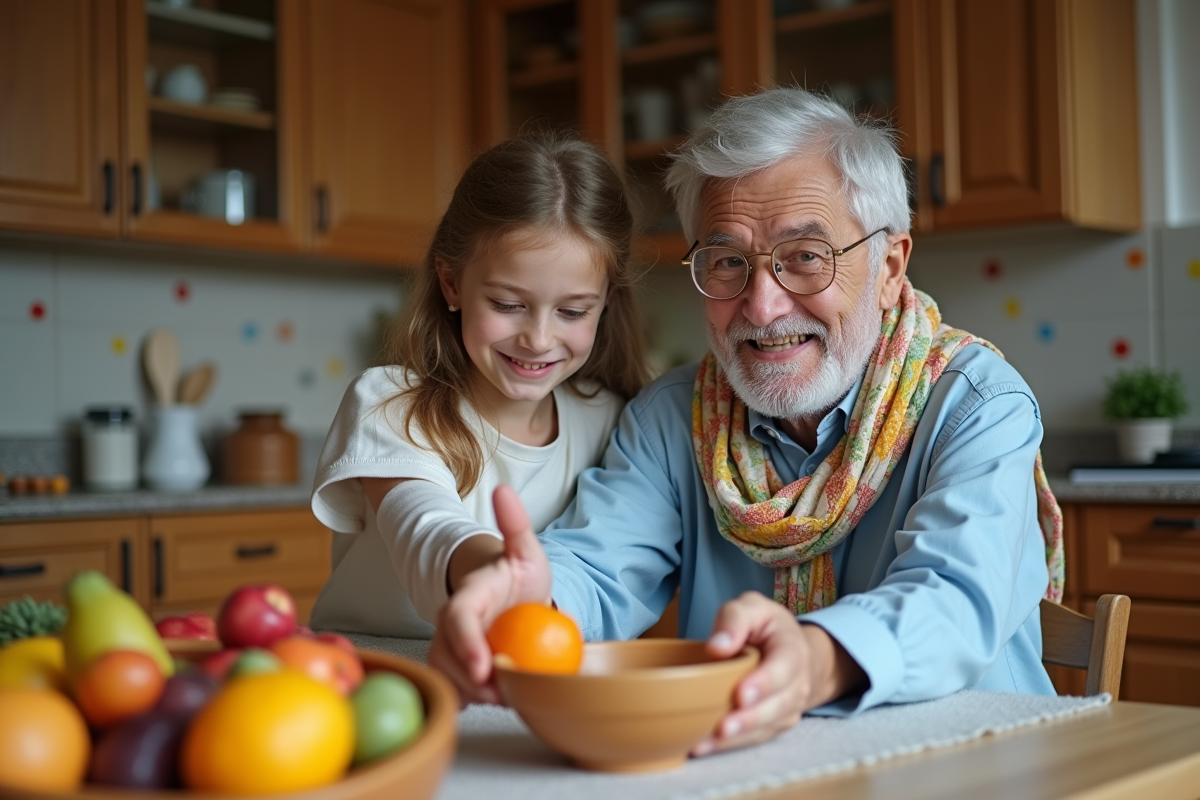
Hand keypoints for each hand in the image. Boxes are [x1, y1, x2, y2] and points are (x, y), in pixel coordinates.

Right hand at [428, 484, 552, 704]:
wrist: (512, 598)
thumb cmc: (519, 576)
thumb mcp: (526, 550)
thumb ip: (516, 524)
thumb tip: (503, 489)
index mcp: (469, 595)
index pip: (457, 618)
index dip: (467, 644)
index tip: (486, 668)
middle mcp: (450, 622)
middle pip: (445, 656)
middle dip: (471, 681)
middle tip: (506, 695)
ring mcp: (449, 646)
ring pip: (447, 677)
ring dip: (473, 695)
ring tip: (506, 698)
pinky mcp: (454, 668)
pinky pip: (453, 691)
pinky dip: (470, 701)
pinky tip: (496, 701)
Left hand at [691, 591, 866, 755]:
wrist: (790, 649)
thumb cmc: (765, 627)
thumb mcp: (751, 608)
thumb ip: (734, 619)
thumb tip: (716, 646)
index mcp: (792, 649)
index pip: (784, 667)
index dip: (764, 682)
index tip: (741, 694)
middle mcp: (797, 683)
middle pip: (778, 705)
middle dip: (750, 718)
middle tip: (723, 727)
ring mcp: (788, 708)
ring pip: (766, 727)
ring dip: (737, 738)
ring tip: (707, 743)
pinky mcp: (773, 724)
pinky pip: (755, 738)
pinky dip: (730, 745)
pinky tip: (704, 746)